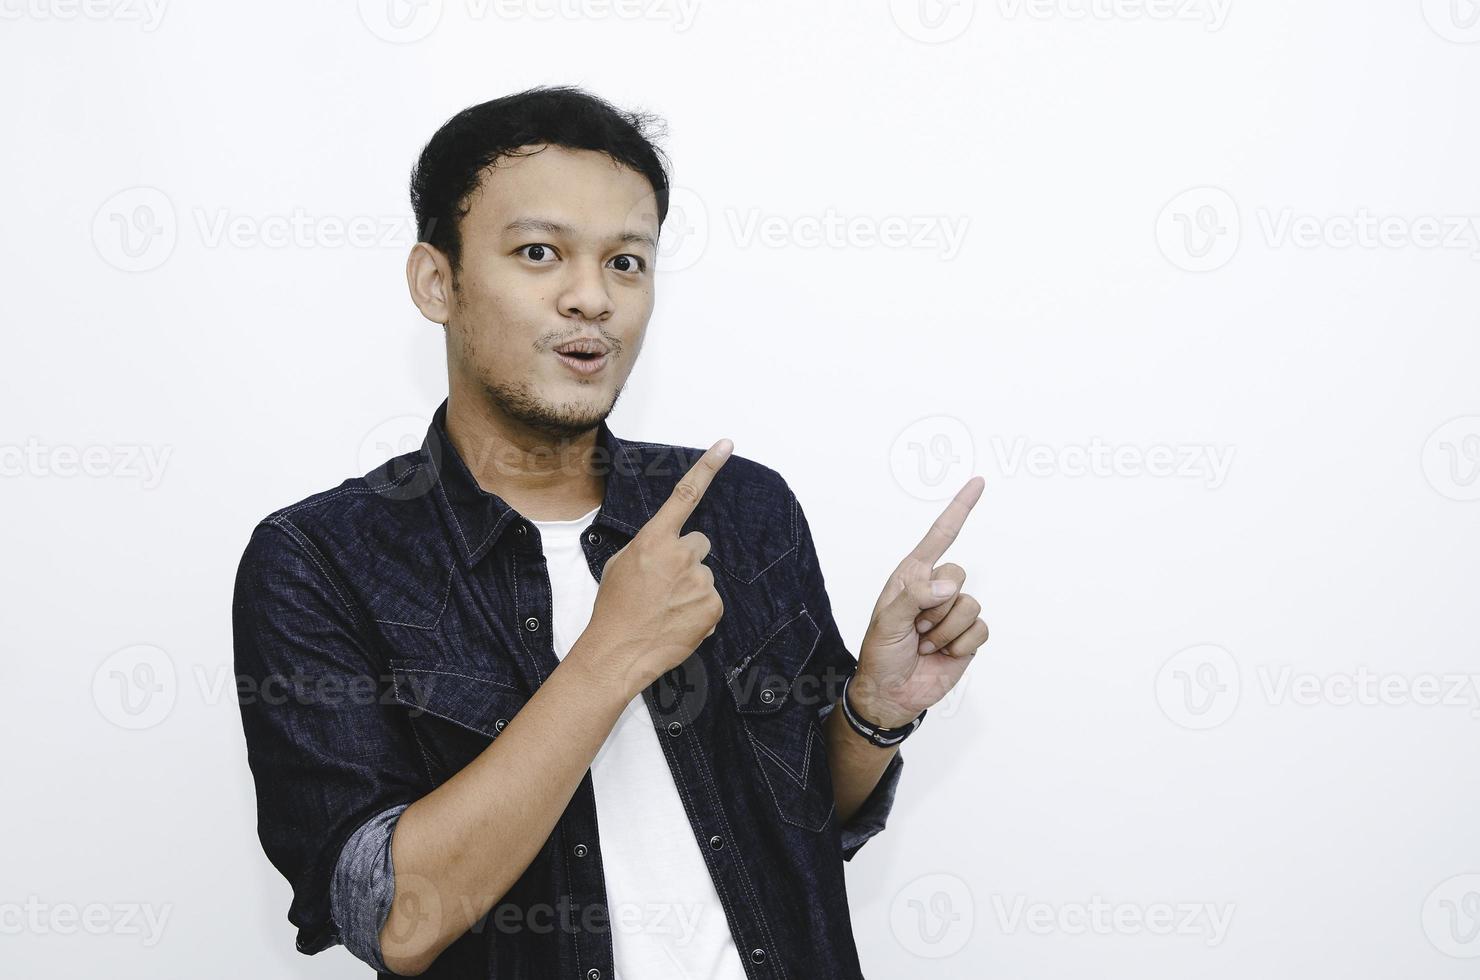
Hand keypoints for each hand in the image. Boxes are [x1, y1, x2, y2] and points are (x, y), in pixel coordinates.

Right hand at [578, 438, 732, 697]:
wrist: (617, 652)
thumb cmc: (614, 608)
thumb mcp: (621, 564)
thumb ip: (650, 546)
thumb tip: (670, 548)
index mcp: (654, 539)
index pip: (685, 495)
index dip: (708, 467)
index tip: (727, 445)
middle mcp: (681, 555)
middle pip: (698, 543)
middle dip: (685, 559)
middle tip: (663, 584)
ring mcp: (700, 582)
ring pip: (703, 575)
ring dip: (691, 588)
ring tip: (666, 608)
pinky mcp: (713, 607)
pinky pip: (711, 600)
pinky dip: (699, 610)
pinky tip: (677, 622)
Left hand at [851, 477, 987, 727]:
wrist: (891, 694)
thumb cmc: (880, 654)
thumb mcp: (887, 622)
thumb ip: (914, 597)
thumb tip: (949, 586)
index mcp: (911, 575)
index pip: (940, 536)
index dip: (959, 509)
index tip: (978, 483)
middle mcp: (935, 589)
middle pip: (958, 574)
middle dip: (934, 605)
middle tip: (914, 628)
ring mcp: (953, 613)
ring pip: (969, 605)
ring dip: (943, 631)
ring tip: (923, 644)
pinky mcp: (968, 636)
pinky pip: (980, 629)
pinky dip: (960, 645)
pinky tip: (942, 654)